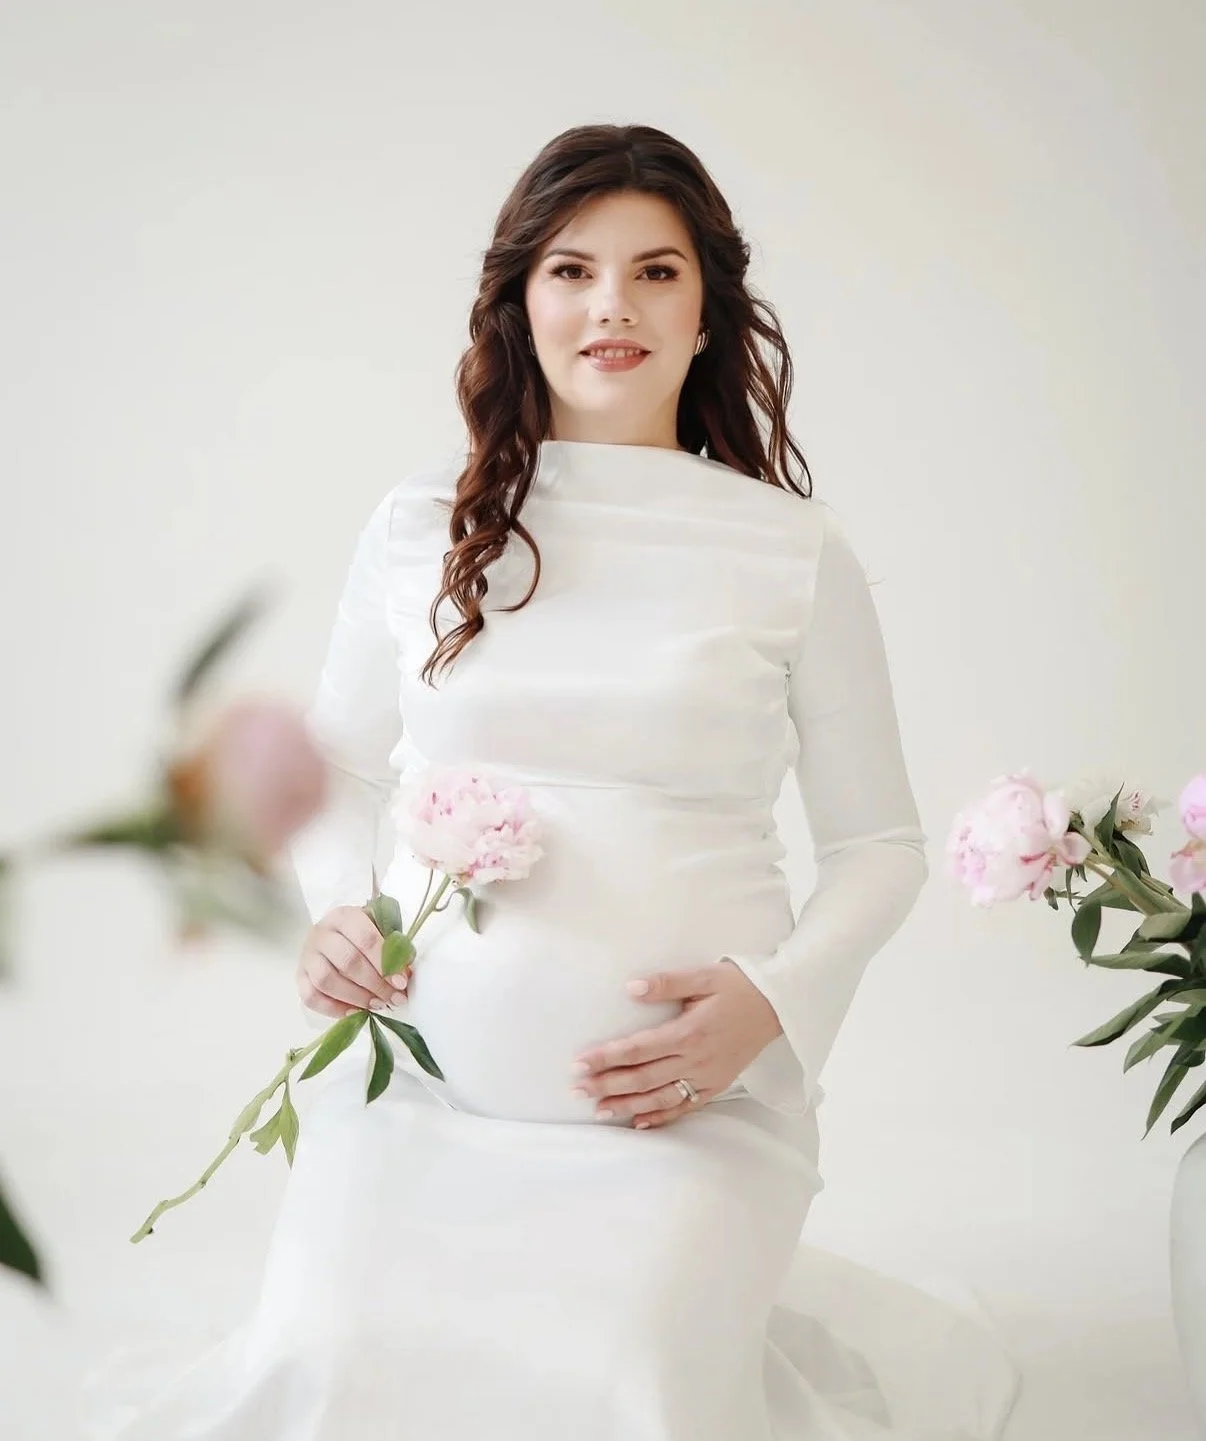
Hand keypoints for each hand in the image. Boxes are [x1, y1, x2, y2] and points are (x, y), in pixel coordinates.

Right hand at [297, 905, 409, 1018]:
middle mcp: (321, 933)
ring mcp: (307, 956)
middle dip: (375, 984)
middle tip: (393, 998)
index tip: (401, 982)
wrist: (331, 936)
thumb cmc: (360, 934)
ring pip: (327, 981)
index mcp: (344, 916)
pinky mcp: (299, 976)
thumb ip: (393, 948)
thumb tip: (405, 973)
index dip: (385, 962)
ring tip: (377, 1005)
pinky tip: (354, 1012)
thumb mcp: (379, 930)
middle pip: (347, 961)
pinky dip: (333, 1009)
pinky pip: (311, 997)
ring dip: (356, 997)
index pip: (365, 938)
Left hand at [570, 960, 782, 1128]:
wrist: (779, 1006)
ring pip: (661, 1097)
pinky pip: (686, 1106)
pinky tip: (640, 1122)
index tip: (579, 1063)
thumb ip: (667, 983)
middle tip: (577, 1090)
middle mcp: (696, 1060)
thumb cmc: (739, 986)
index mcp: (689, 1032)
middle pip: (644, 1077)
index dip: (606, 1057)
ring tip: (599, 1111)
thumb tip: (630, 987)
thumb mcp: (704, 976)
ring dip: (629, 1105)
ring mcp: (707, 1076)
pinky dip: (662, 1116)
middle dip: (608, 1085)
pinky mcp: (717, 1084)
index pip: (638, 1048)